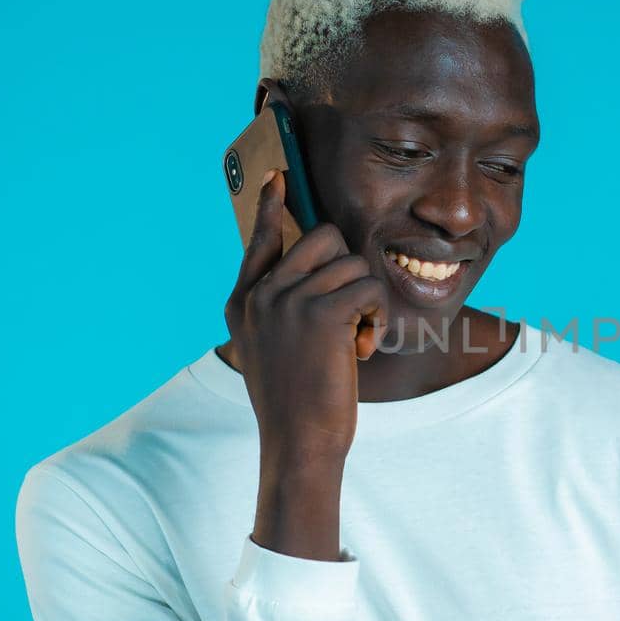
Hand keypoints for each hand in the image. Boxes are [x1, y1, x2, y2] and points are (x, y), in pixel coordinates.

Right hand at [223, 168, 387, 557]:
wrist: (298, 444)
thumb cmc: (295, 403)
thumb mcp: (271, 350)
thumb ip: (277, 309)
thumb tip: (309, 272)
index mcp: (243, 301)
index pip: (261, 238)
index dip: (272, 206)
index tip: (279, 176)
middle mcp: (260, 294)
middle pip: (322, 238)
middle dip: (349, 270)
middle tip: (349, 315)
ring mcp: (287, 300)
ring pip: (352, 264)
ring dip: (367, 303)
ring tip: (354, 343)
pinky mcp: (320, 313)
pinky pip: (368, 288)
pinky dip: (377, 319)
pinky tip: (362, 350)